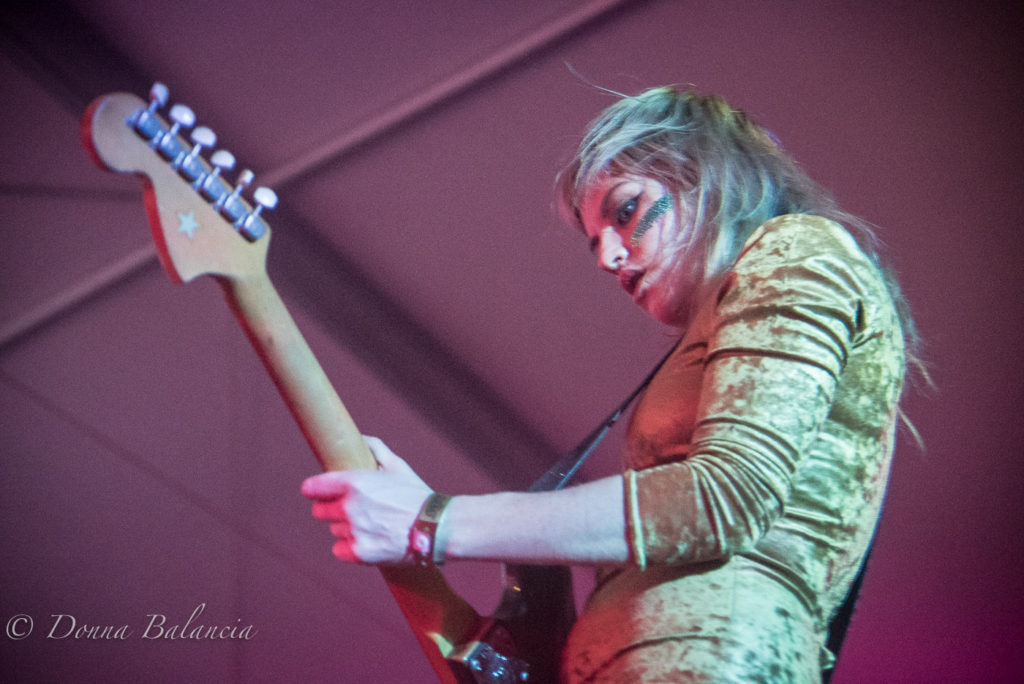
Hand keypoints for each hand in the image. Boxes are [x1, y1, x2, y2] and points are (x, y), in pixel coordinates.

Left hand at [302, 436, 432, 564]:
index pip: (312, 487)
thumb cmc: (417, 495)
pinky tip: (368, 541)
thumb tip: (359, 437)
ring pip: (334, 530)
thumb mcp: (398, 466)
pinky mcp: (359, 553)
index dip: (315, 489)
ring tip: (371, 525)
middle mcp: (350, 507)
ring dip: (346, 528)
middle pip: (319, 511)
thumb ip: (375, 449)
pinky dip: (350, 548)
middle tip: (354, 510)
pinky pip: (340, 550)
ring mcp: (354, 531)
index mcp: (355, 482)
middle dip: (333, 509)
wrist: (437, 527)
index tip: (318, 492)